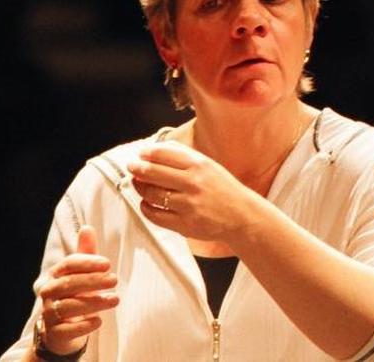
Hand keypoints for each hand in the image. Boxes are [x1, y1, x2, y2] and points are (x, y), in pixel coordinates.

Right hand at [36, 225, 117, 354]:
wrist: (61, 329)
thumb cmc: (75, 294)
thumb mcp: (82, 274)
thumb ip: (86, 253)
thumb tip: (87, 228)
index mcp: (55, 275)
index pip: (68, 264)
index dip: (87, 262)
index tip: (107, 264)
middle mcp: (49, 293)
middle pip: (68, 284)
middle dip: (93, 281)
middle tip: (115, 280)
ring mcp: (49, 314)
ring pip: (69, 307)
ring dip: (93, 302)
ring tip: (115, 299)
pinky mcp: (55, 333)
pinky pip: (67, 330)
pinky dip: (83, 326)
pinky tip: (99, 320)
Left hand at [129, 141, 256, 241]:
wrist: (242, 216)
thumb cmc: (225, 190)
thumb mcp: (210, 166)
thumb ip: (186, 157)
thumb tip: (158, 149)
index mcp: (200, 165)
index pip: (164, 154)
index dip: (148, 153)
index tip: (141, 154)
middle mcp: (193, 183)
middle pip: (154, 172)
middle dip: (137, 168)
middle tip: (132, 167)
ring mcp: (188, 204)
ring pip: (152, 194)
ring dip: (140, 188)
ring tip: (138, 184)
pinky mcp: (185, 224)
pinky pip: (156, 215)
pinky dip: (146, 208)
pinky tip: (145, 203)